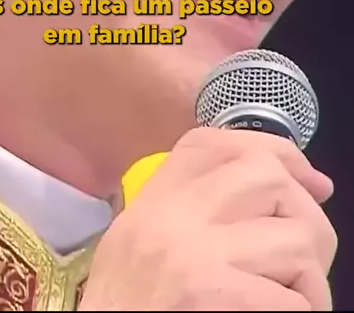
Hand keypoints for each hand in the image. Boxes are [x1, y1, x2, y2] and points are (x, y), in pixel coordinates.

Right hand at [80, 128, 336, 310]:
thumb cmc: (128, 308)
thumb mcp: (143, 240)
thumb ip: (196, 209)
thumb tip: (286, 186)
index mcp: (153, 201)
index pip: (217, 144)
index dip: (277, 152)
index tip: (310, 181)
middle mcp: (172, 218)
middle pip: (267, 176)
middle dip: (306, 213)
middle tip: (305, 256)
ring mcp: (195, 256)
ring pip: (296, 238)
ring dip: (309, 277)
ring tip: (291, 298)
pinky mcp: (215, 297)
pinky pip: (295, 300)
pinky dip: (300, 311)